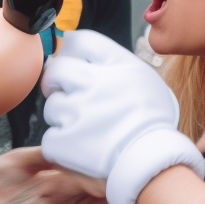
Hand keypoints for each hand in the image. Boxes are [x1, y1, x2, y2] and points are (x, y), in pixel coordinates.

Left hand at [42, 31, 202, 203]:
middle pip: (56, 70)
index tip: (73, 62)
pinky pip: (50, 137)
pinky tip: (82, 147)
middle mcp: (92, 84)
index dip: (72, 51)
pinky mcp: (62, 141)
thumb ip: (115, 62)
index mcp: (114, 66)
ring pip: (51, 106)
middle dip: (57, 81)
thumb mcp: (144, 78)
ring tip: (86, 129)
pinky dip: (62, 144)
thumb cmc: (153, 123)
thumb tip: (83, 49)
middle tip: (69, 95)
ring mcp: (75, 113)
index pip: (80, 41)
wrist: (154, 162)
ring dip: (63, 116)